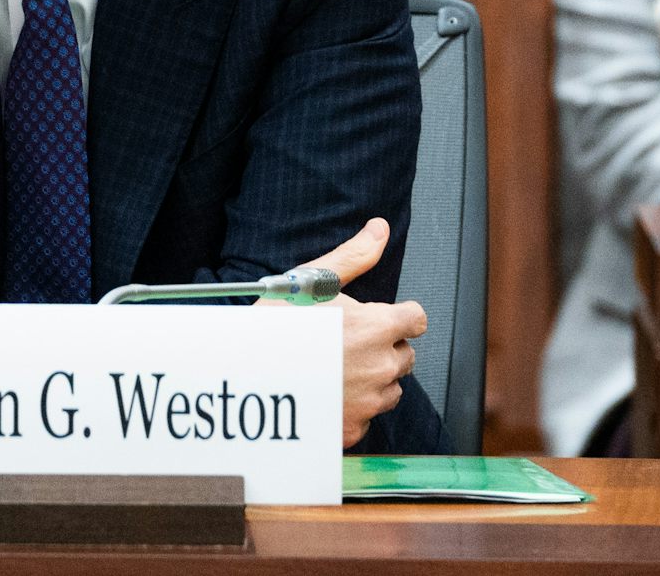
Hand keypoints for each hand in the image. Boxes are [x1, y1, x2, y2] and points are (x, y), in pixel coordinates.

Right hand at [257, 217, 428, 446]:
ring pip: (390, 389)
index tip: (380, 317)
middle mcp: (380, 367)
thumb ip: (354, 257)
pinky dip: (353, 407)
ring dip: (372, 378)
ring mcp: (368, 403)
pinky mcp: (352, 430)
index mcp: (376, 327)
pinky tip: (326, 391)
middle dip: (384, 346)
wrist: (242, 376)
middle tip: (346, 341)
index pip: (417, 319)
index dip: (399, 315)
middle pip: (405, 355)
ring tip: (334, 367)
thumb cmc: (272, 328)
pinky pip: (367, 417)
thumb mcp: (311, 282)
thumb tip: (379, 230)